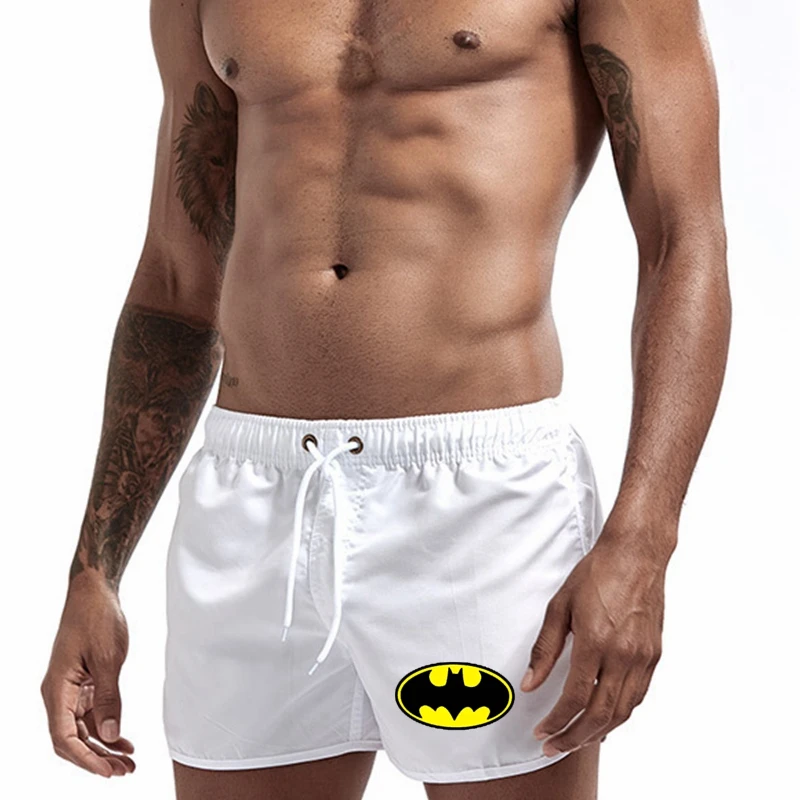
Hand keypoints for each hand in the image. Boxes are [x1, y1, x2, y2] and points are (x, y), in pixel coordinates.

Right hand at [41, 575, 134, 776]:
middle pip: (71, 739)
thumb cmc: (97, 618)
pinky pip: (88, 713)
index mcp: (57, 689)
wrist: (94, 591)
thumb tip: (109, 735)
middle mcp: (57, 693)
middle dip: (96, 758)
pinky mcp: (80, 682)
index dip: (86, 759)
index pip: (64, 738)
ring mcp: (68, 689)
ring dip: (102, 746)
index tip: (108, 771)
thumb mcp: (108, 659)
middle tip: (125, 771)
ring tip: (128, 761)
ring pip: (81, 729)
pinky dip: (104, 727)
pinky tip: (123, 739)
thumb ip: (108, 699)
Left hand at [520, 520, 668, 755]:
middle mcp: (623, 655)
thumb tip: (530, 683)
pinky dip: (620, 714)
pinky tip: (605, 717)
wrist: (636, 555)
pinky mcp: (655, 655)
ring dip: (598, 732)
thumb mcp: (559, 606)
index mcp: (596, 641)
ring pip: (623, 711)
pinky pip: (637, 696)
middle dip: (574, 737)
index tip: (541, 731)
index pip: (575, 697)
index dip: (557, 721)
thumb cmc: (596, 574)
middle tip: (553, 746)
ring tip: (575, 738)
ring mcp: (643, 658)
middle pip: (601, 715)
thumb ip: (545, 649)